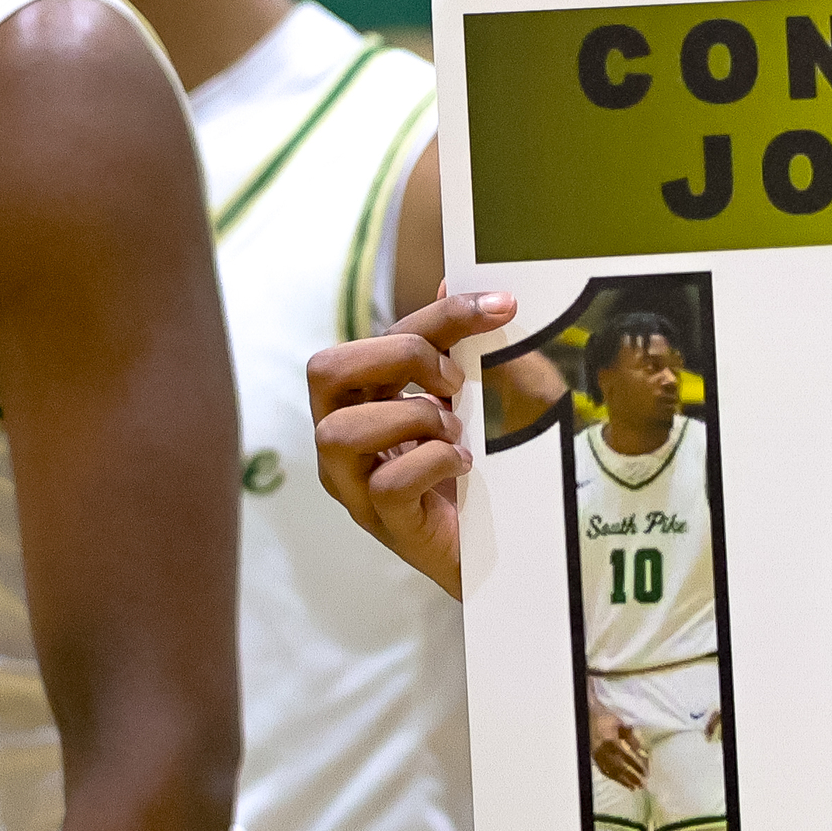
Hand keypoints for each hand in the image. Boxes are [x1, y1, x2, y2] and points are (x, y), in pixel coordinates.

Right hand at [308, 291, 513, 599]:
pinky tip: (464, 466)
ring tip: (454, 434)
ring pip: (339, 430)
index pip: (376, 337)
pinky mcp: (385, 524)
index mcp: (365, 400)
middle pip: (325, 368)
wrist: (506, 551)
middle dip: (400, 358)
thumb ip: (463, 346)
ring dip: (412, 418)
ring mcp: (356, 486)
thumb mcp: (484, 397)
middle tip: (456, 382)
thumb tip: (452, 279)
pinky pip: (387, 483)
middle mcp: (346, 440)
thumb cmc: (486, 469)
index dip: (439, 314)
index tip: (501, 307)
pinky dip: (433, 463)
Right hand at [591, 707, 649, 790]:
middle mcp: (602, 751)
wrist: (588, 715)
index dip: (636, 766)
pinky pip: (603, 770)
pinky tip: (621, 781)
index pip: (626, 757)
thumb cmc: (605, 718)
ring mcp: (596, 755)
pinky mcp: (593, 757)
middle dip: (631, 777)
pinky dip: (613, 777)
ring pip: (610, 771)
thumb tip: (641, 750)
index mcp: (609, 741)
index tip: (645, 772)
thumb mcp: (620, 724)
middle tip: (642, 784)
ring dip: (622, 781)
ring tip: (633, 787)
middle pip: (618, 767)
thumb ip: (630, 737)